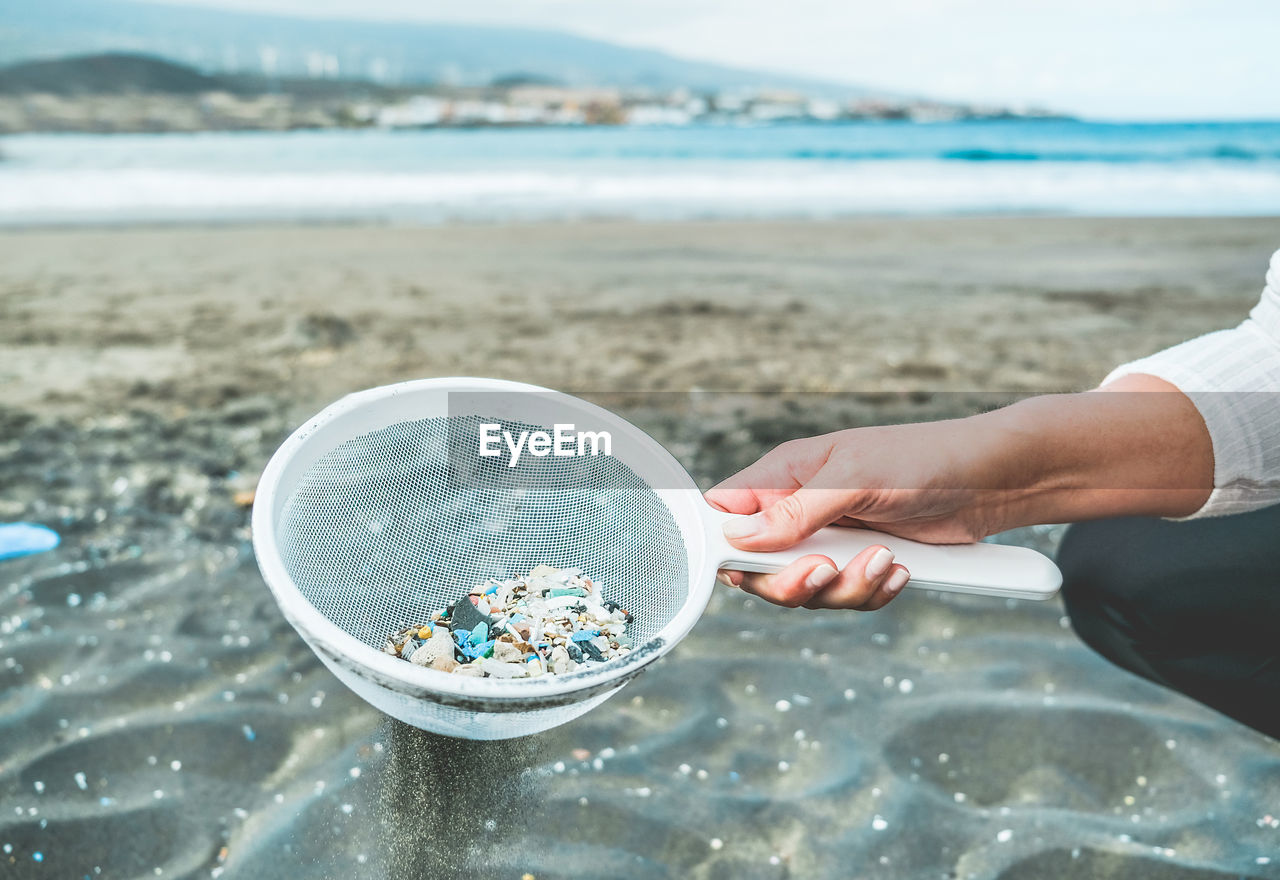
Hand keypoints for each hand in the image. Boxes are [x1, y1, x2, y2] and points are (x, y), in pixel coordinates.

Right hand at [706, 418, 1001, 610]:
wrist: (994, 480)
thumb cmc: (924, 459)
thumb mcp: (854, 479)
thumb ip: (795, 511)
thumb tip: (738, 536)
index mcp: (786, 475)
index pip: (726, 515)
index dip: (726, 545)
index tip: (746, 565)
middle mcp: (801, 510)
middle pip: (758, 568)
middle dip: (790, 582)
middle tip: (824, 570)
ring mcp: (832, 539)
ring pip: (806, 591)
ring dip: (845, 588)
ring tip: (886, 560)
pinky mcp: (863, 563)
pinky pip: (846, 597)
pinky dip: (873, 592)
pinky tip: (900, 571)